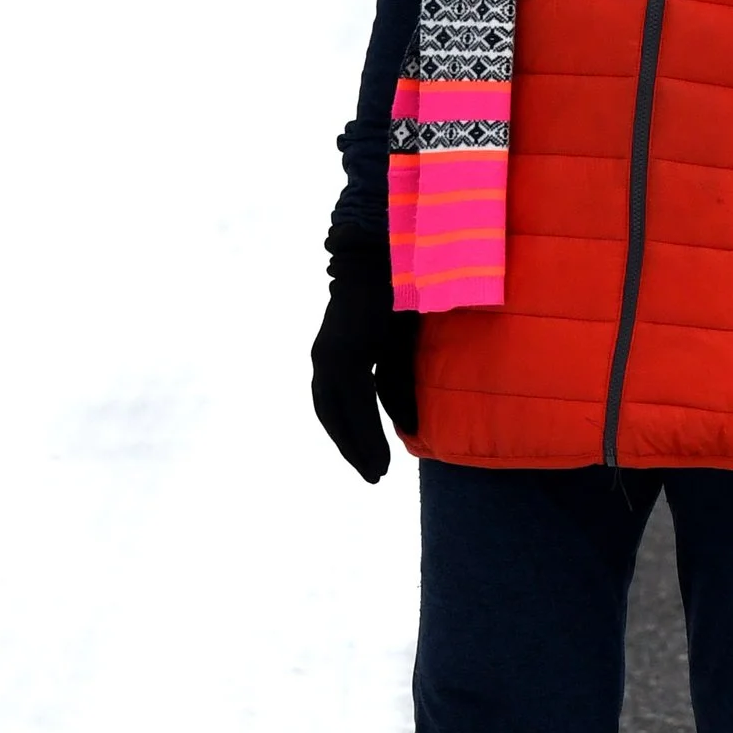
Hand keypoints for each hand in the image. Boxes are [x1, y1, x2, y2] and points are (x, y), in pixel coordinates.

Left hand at [309, 228, 419, 483]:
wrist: (391, 255)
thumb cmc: (399, 295)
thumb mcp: (400, 348)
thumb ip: (398, 383)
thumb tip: (406, 427)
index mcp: (337, 354)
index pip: (339, 406)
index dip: (353, 436)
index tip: (370, 464)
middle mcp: (326, 358)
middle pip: (333, 414)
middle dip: (352, 447)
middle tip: (372, 477)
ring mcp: (331, 354)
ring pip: (340, 413)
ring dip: (356, 445)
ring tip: (376, 472)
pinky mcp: (344, 352)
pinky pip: (354, 400)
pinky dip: (364, 428)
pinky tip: (377, 446)